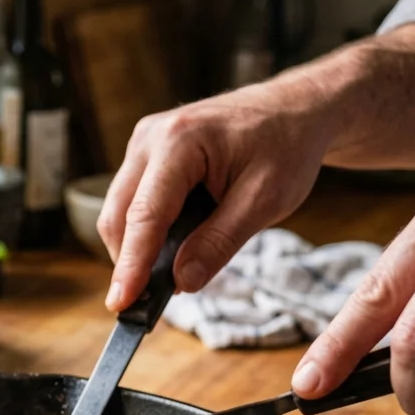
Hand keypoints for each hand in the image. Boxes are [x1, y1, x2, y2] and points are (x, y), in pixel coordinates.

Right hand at [97, 82, 332, 310]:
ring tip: (164, 278)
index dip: (131, 264)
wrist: (295, 110)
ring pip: (120, 211)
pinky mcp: (146, 155)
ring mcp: (144, 144)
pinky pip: (132, 202)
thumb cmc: (286, 148)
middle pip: (119, 215)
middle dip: (128, 262)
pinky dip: (145, 232)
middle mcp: (151, 138)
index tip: (121, 303)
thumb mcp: (265, 201)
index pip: (145, 215)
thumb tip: (181, 282)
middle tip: (146, 304)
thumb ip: (220, 242)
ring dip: (136, 248)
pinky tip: (170, 249)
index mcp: (179, 141)